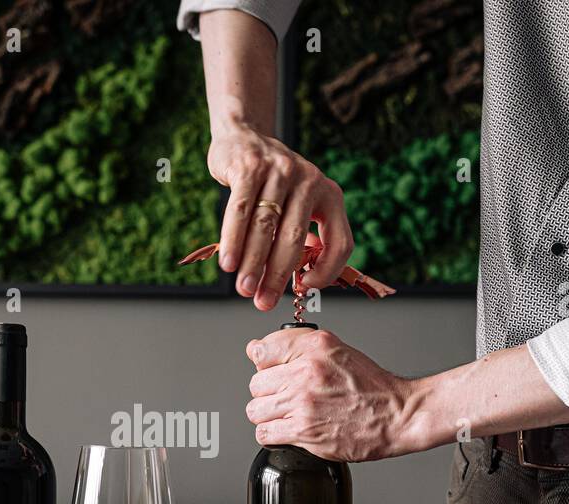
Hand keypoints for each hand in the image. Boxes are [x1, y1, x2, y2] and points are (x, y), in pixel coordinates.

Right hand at [208, 125, 354, 310]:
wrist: (243, 137)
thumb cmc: (271, 183)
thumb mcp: (297, 203)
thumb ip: (299, 236)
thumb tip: (292, 283)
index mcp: (330, 195)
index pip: (340, 241)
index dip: (326, 271)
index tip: (304, 289)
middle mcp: (310, 180)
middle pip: (294, 238)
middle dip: (277, 275)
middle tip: (263, 301)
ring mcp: (280, 171)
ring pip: (265, 227)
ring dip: (252, 263)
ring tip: (244, 288)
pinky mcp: (250, 167)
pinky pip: (240, 210)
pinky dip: (233, 240)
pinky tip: (228, 262)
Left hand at [245, 326, 415, 460]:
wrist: (398, 414)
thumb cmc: (372, 386)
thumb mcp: (335, 349)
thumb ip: (295, 345)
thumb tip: (255, 349)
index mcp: (314, 348)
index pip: (261, 350)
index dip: (265, 364)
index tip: (274, 371)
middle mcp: (306, 372)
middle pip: (256, 384)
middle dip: (269, 392)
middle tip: (288, 396)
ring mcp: (303, 403)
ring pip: (256, 410)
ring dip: (269, 415)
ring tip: (289, 415)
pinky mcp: (303, 431)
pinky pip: (265, 433)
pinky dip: (273, 434)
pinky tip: (289, 429)